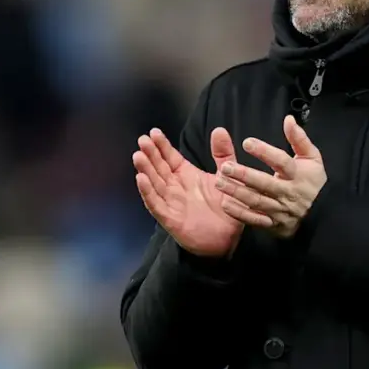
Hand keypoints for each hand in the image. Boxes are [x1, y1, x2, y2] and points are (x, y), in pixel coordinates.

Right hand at [132, 127, 253, 257]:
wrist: (231, 238)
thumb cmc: (227, 208)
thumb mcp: (227, 175)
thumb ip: (223, 154)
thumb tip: (219, 129)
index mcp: (187, 176)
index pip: (171, 158)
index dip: (162, 146)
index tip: (154, 132)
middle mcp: (176, 188)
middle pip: (159, 168)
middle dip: (151, 154)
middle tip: (142, 140)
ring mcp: (171, 203)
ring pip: (154, 184)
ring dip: (145, 170)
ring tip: (138, 156)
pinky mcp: (171, 219)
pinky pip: (156, 205)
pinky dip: (148, 193)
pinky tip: (141, 180)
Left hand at [215, 115, 326, 237]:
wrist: (324, 214)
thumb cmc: (313, 181)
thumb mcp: (312, 157)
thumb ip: (299, 138)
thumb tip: (289, 119)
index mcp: (297, 175)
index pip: (281, 162)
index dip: (264, 152)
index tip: (246, 142)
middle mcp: (288, 193)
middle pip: (265, 183)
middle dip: (244, 175)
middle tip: (224, 167)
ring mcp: (280, 210)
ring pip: (256, 201)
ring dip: (237, 192)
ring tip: (219, 182)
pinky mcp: (274, 224)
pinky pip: (255, 220)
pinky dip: (239, 214)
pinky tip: (225, 204)